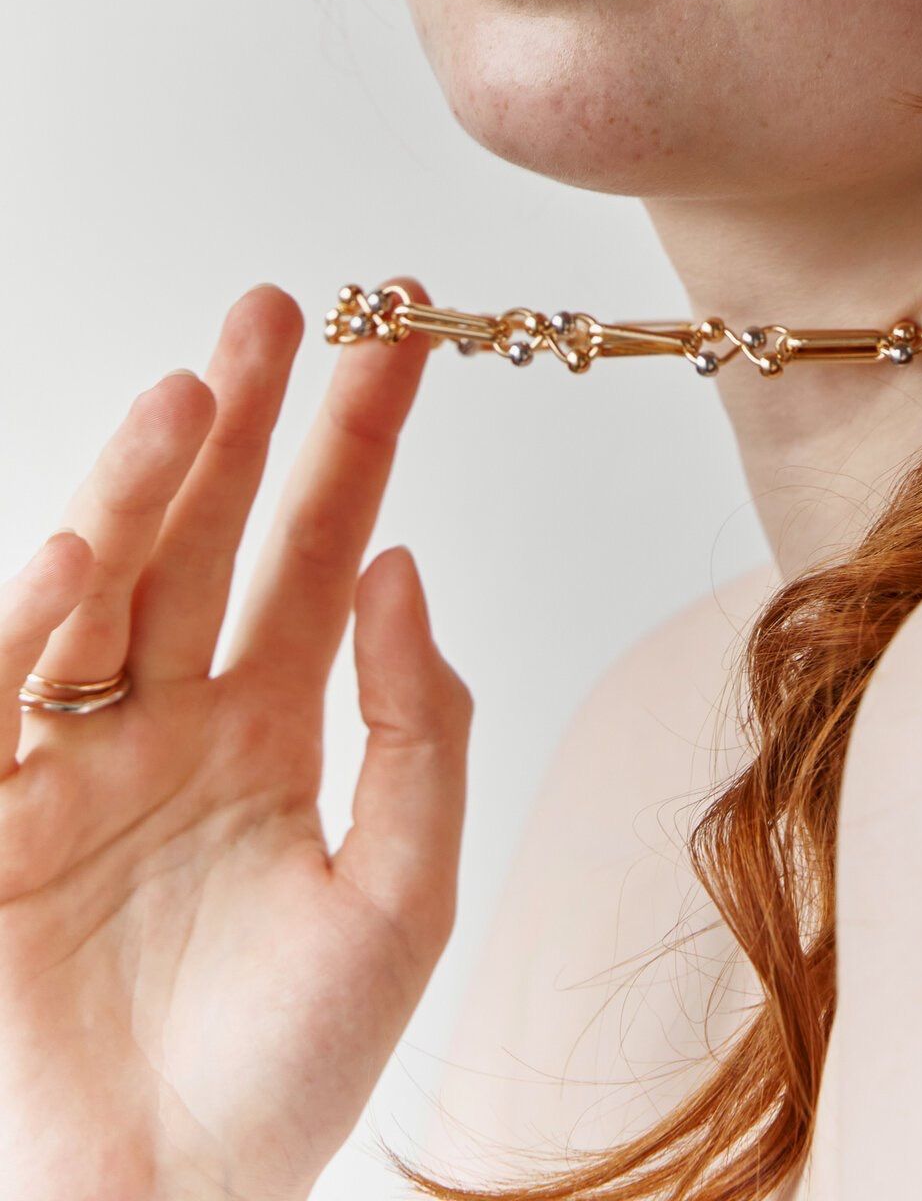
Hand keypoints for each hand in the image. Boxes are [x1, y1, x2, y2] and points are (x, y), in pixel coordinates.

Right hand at [0, 281, 471, 1200]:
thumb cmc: (282, 1078)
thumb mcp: (397, 894)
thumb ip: (416, 727)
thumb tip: (409, 564)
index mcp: (271, 735)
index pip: (322, 549)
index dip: (357, 441)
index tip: (399, 336)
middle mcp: (170, 725)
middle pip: (211, 535)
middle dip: (245, 419)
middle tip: (281, 306)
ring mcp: (71, 761)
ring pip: (110, 583)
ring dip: (148, 479)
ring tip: (199, 386)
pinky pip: (3, 685)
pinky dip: (38, 604)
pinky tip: (98, 531)